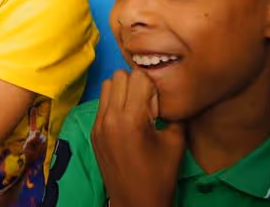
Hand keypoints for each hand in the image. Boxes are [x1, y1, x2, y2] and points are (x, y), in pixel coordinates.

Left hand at [92, 69, 184, 206]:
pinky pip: (102, 104)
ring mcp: (97, 125)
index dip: (152, 83)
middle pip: (119, 76)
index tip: (158, 98)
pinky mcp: (93, 133)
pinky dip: (114, 103)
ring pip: (106, 86)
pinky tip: (127, 120)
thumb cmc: (159, 176)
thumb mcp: (176, 143)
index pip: (137, 77)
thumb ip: (175, 114)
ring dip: (122, 90)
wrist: (136, 203)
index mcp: (130, 118)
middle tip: (148, 101)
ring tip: (136, 107)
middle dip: (135, 82)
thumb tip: (175, 94)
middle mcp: (109, 117)